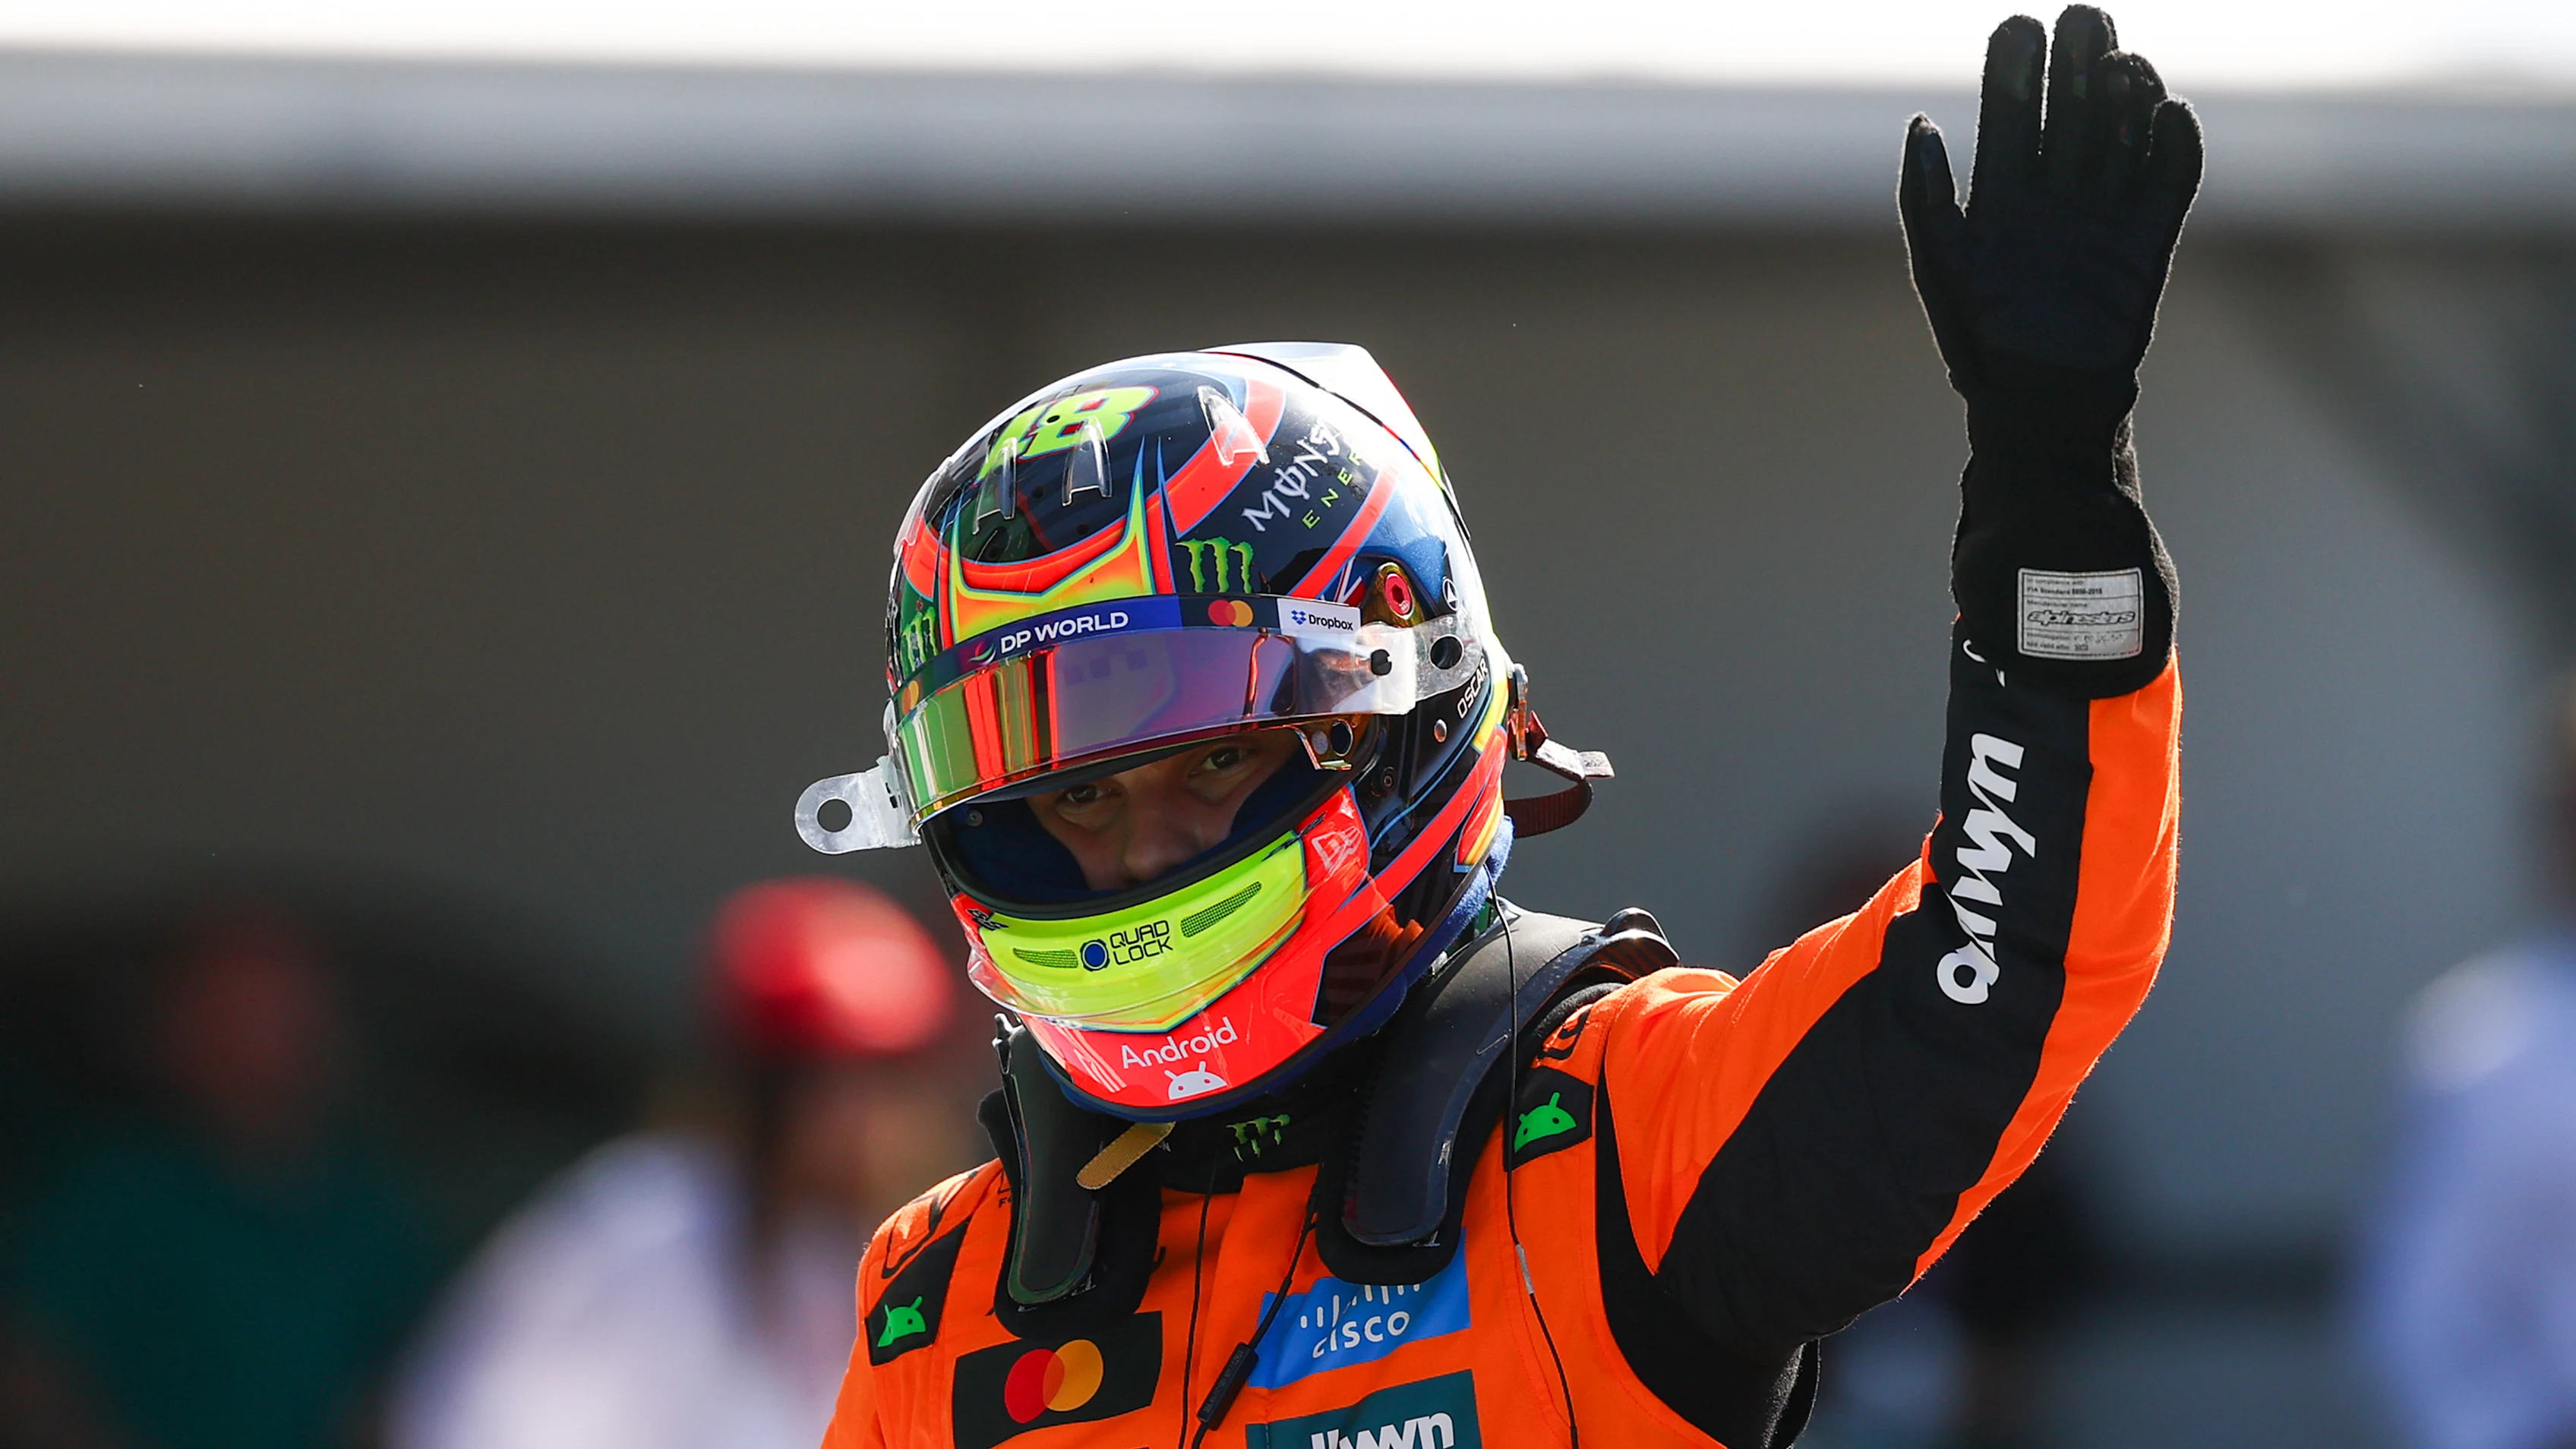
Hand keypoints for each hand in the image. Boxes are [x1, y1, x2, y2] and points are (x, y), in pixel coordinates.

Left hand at [1900, 7, 2202, 387]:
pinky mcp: (2148, 239)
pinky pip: (2169, 180)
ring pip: (2120, 132)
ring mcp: (2103, 212)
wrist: (2037, 397)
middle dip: (2077, 62)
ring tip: (2119, 62)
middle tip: (2082, 18)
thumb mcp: (1941, 262)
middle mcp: (2054, 192)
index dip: (2016, 68)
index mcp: (2000, 191)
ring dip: (2124, 93)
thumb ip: (1926, 196)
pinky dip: (2173, 144)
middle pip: (2070, 108)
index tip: (2019, 26)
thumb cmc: (1978, 335)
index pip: (2011, 111)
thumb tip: (1920, 122)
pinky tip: (2167, 110)